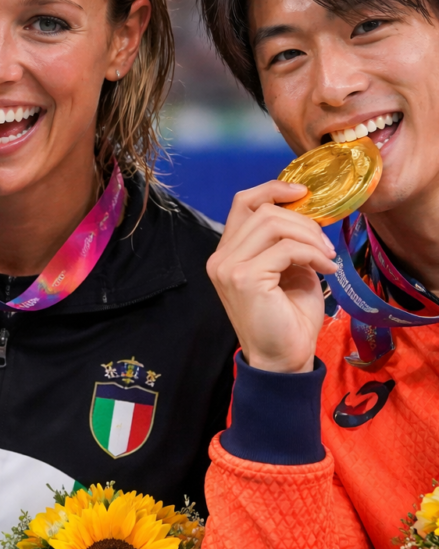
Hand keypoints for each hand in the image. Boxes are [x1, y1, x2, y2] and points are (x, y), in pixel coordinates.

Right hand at [206, 181, 337, 372]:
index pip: (243, 202)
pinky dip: (312, 254)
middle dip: (303, 220)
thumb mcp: (288, 268)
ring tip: (327, 257)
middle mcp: (221, 257)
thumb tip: (307, 211)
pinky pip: (285, 249)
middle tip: (325, 244)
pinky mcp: (244, 279)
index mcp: (228, 252)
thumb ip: (286, 240)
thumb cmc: (288, 317)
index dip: (274, 189)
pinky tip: (326, 269)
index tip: (305, 194)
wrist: (283, 359)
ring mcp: (228, 267)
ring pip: (273, 224)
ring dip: (309, 236)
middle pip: (263, 210)